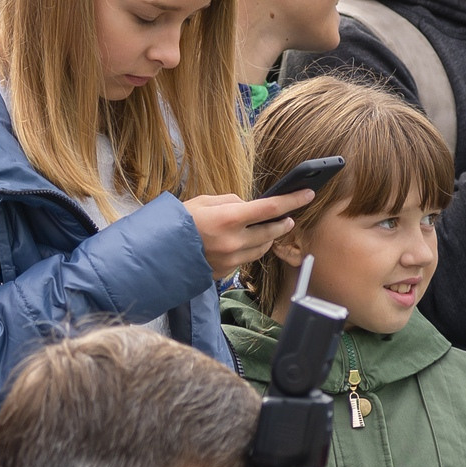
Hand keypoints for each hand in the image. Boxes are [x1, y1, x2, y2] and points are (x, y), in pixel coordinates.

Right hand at [182, 191, 300, 276]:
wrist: (158, 252)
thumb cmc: (179, 222)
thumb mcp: (203, 201)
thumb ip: (230, 201)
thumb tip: (249, 206)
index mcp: (228, 218)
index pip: (270, 208)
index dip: (292, 200)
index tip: (307, 194)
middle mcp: (234, 241)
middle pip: (272, 231)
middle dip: (283, 222)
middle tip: (289, 216)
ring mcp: (231, 259)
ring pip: (263, 248)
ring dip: (269, 237)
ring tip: (269, 229)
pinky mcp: (226, 272)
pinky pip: (248, 259)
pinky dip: (252, 249)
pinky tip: (247, 242)